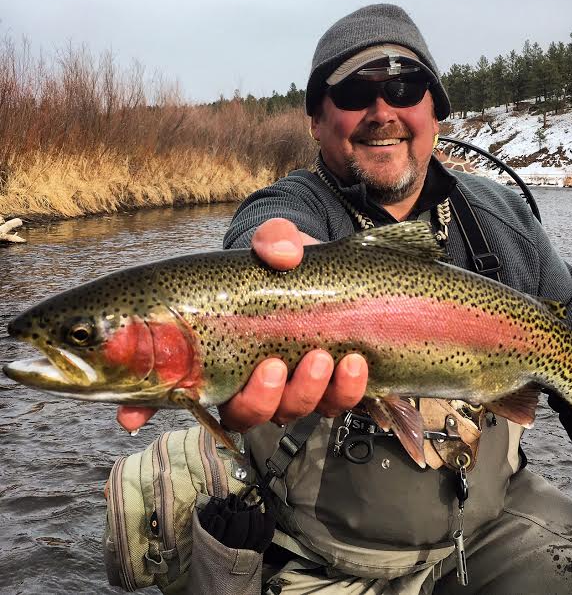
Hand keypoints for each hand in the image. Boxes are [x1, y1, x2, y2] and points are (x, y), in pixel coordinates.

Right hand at [117, 218, 368, 432]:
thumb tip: (281, 254)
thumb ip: (273, 239)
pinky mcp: (332, 385)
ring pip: (290, 413)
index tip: (132, 418)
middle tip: (273, 367)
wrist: (331, 270)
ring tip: (321, 358)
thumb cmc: (285, 263)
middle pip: (243, 414)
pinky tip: (354, 363)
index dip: (146, 409)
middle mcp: (250, 379)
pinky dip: (346, 390)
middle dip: (260, 399)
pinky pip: (338, 403)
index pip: (173, 388)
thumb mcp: (276, 242)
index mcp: (219, 351)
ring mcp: (292, 387)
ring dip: (306, 393)